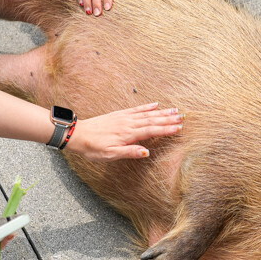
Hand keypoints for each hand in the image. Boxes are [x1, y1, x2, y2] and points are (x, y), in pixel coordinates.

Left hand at [67, 102, 183, 160]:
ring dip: (162, 112)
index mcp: (128, 134)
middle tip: (182, 117)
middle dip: (168, 119)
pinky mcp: (119, 115)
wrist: (78, 134)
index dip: (165, 130)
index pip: (151, 131)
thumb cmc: (93, 148)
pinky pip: (136, 109)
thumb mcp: (110, 155)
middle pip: (152, 120)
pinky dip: (147, 106)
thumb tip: (146, 152)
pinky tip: (155, 104)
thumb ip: (129, 152)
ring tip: (175, 110)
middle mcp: (128, 123)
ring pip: (147, 114)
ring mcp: (124, 117)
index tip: (178, 128)